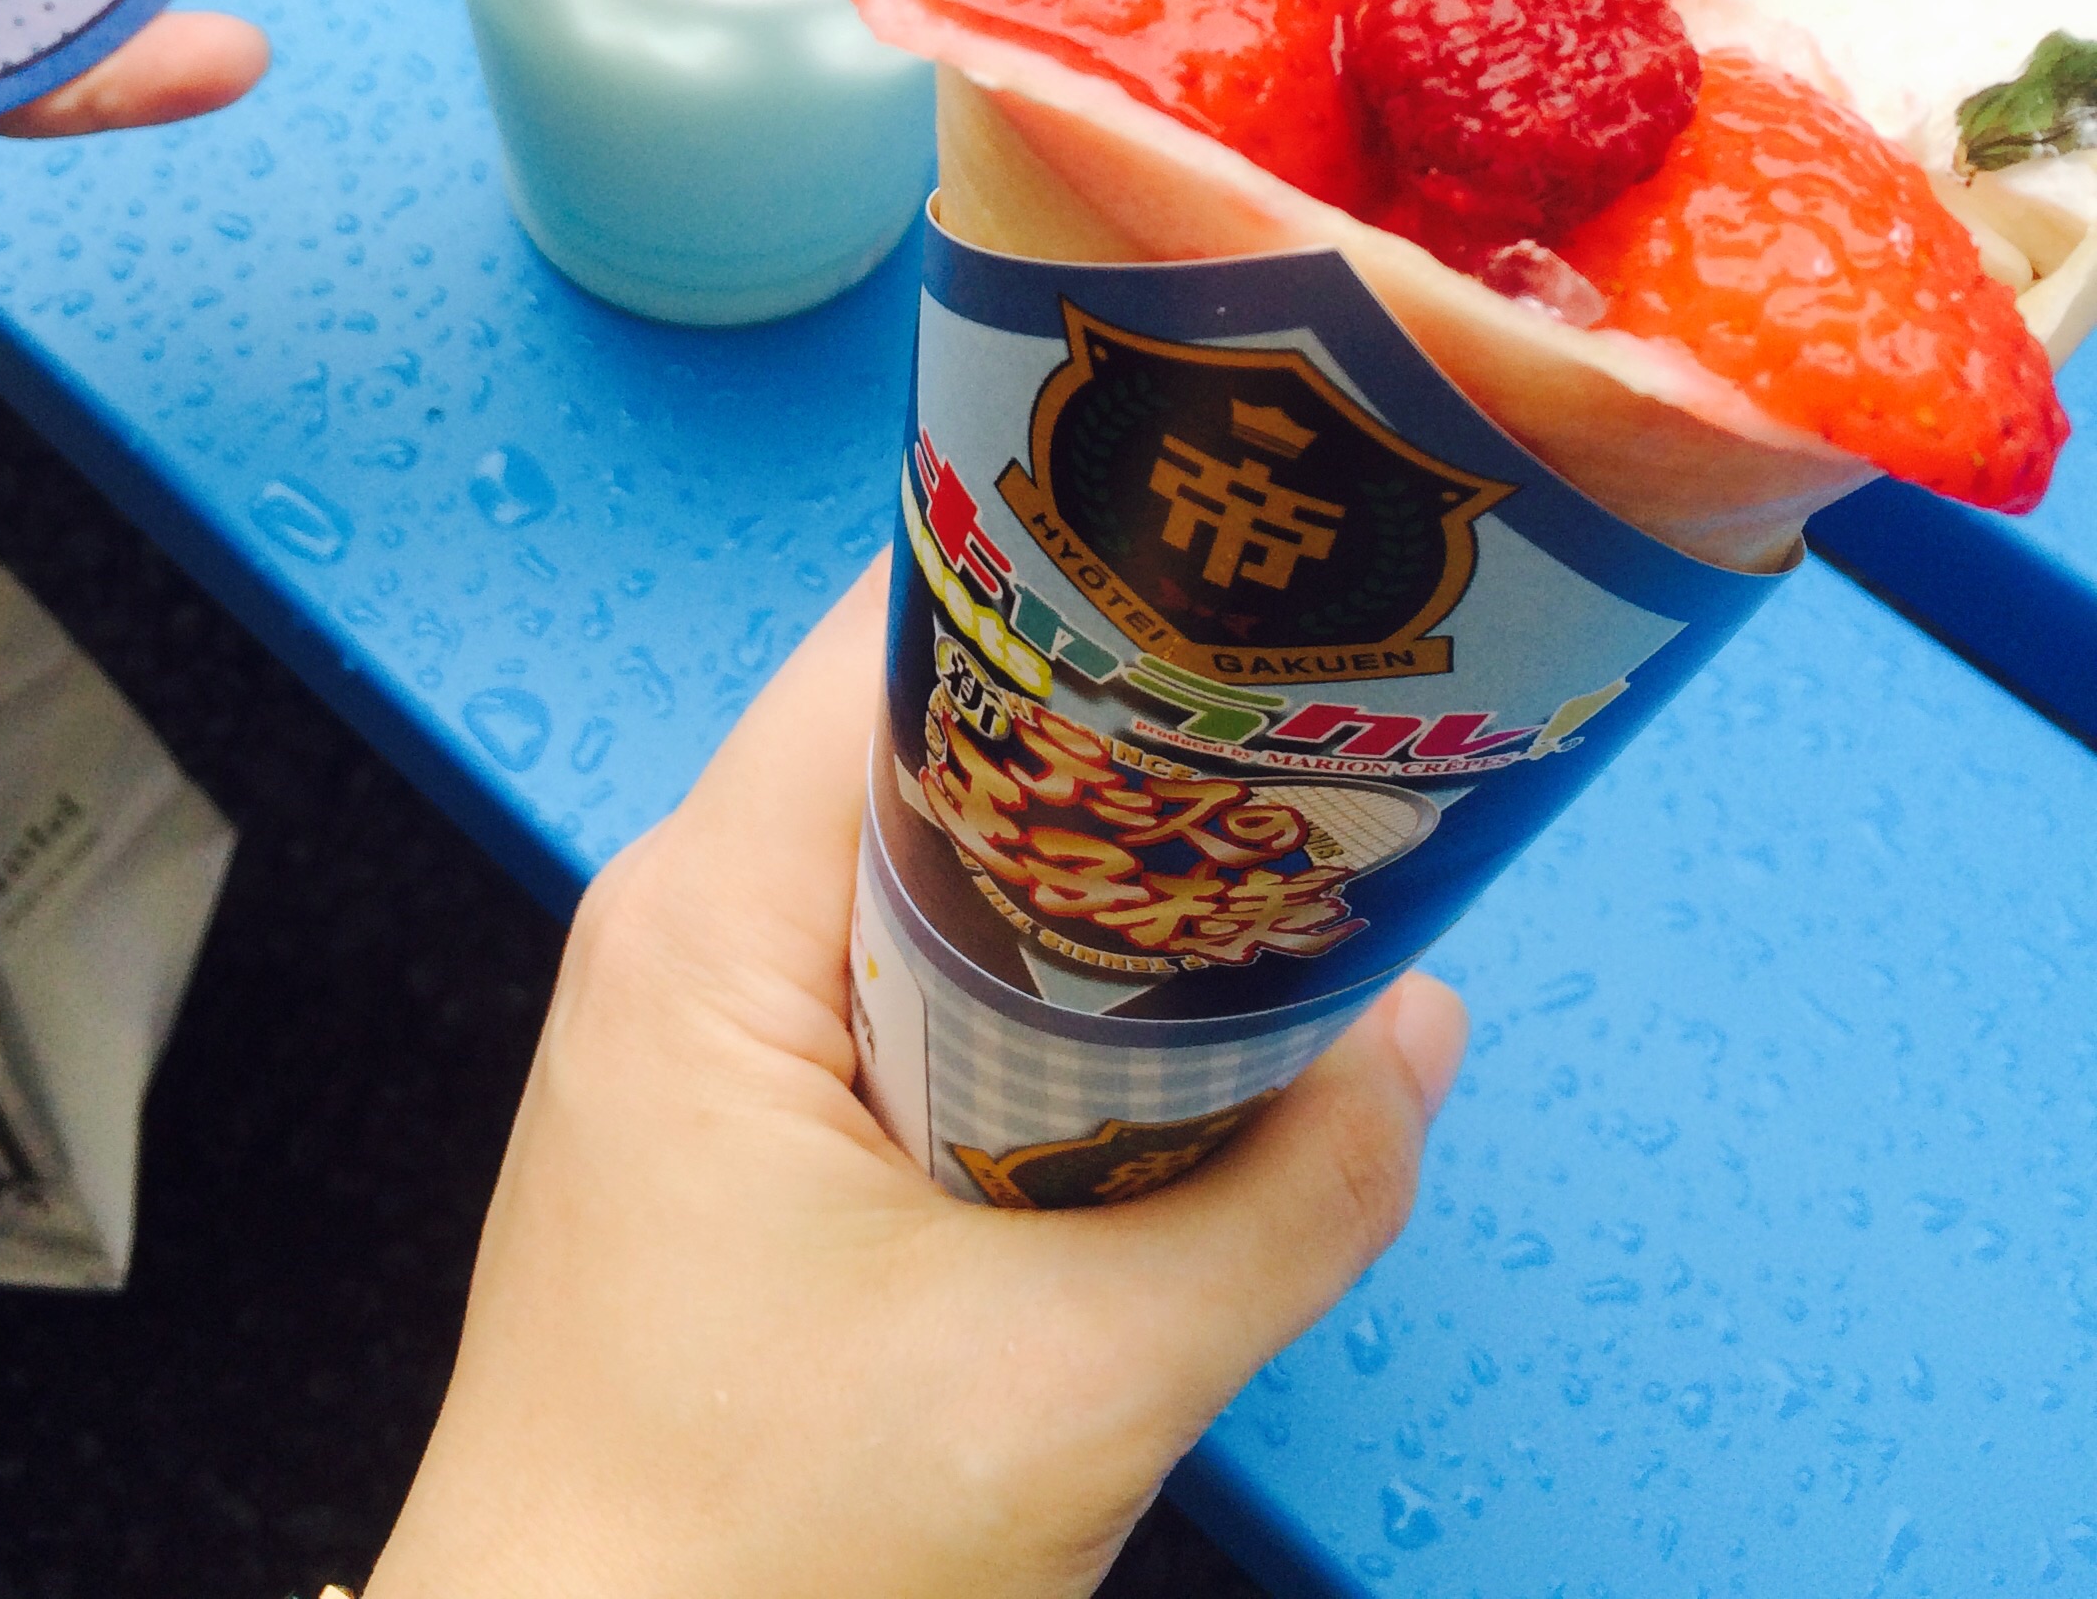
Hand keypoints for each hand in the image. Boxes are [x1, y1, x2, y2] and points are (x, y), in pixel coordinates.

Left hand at [367, 566, 1463, 1598]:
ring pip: (936, 875)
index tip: (1249, 620)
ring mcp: (704, 1021)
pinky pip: (909, 984)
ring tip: (1262, 914)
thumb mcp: (1071, 1382)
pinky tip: (1154, 1066)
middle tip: (1305, 781)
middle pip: (936, 743)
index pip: (903, 637)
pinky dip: (1038, 1005)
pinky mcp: (739, 1113)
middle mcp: (687, 927)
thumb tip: (1423, 1033)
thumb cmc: (734, 1565)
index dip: (1088, 607)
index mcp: (708, 916)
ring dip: (1095, 905)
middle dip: (1129, 763)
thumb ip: (1286, 1196)